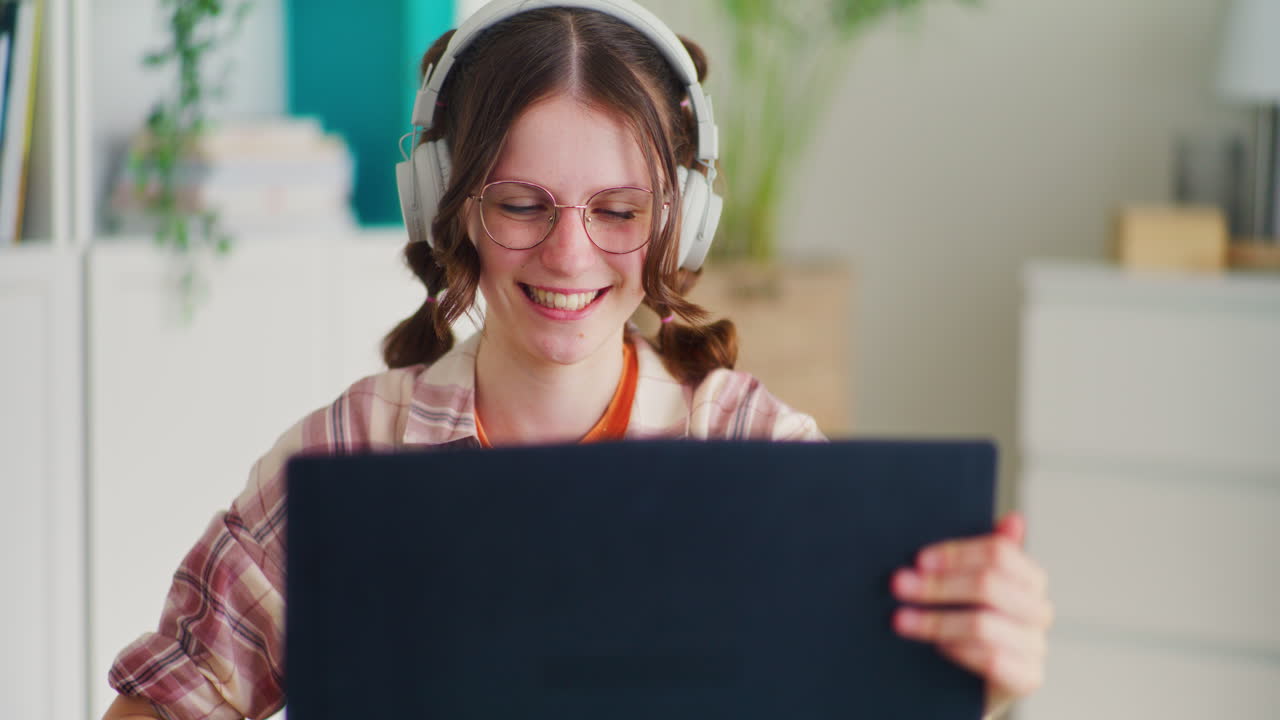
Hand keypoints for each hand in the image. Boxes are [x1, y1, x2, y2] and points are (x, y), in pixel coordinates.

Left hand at [890, 512, 1052, 716]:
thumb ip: (983, 554)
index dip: (957, 553)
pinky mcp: (1028, 678)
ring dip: (935, 621)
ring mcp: (1035, 645)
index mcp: (1029, 578)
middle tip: (899, 585)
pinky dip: (959, 651)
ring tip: (901, 619)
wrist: (966, 684)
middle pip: (989, 585)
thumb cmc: (967, 625)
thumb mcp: (969, 587)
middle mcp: (1038, 609)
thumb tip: (1015, 519)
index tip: (919, 560)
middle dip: (937, 585)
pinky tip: (936, 648)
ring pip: (984, 623)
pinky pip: (992, 659)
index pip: (999, 553)